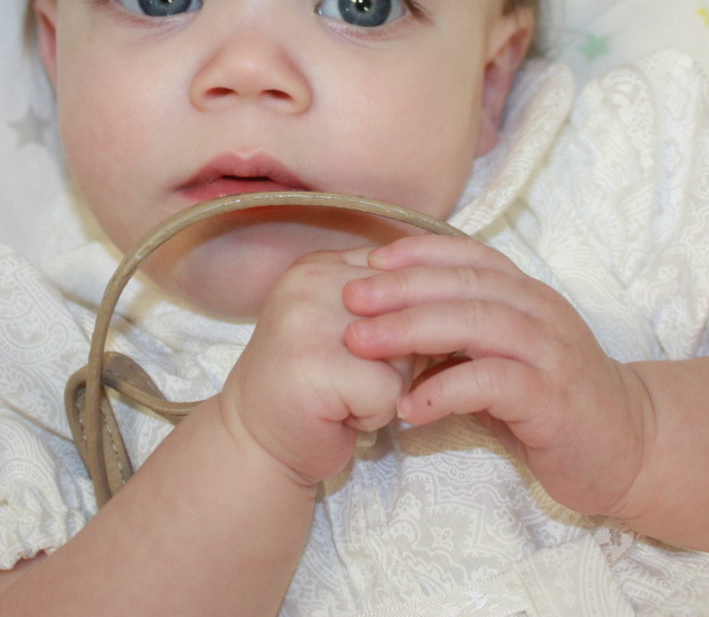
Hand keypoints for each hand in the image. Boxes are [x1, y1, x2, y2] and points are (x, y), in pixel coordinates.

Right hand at [216, 248, 410, 488]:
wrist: (255, 443)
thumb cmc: (314, 388)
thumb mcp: (346, 328)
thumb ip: (386, 304)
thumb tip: (453, 302)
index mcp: (321, 264)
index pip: (405, 277)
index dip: (403, 325)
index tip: (360, 351)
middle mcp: (312, 281)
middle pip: (411, 313)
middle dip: (398, 357)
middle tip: (349, 376)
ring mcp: (309, 320)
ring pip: (405, 351)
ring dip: (388, 386)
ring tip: (343, 393)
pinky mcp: (316, 365)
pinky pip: (391, 391)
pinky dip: (375, 414)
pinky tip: (338, 414)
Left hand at [340, 235, 651, 517]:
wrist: (628, 447)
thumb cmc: (551, 401)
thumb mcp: (503, 357)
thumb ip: (460, 337)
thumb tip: (388, 324)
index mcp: (527, 295)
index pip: (472, 255)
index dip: (419, 250)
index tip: (369, 259)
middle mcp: (541, 313)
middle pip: (467, 284)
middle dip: (402, 287)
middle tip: (350, 298)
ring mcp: (551, 353)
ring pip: (479, 323)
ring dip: (413, 329)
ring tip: (362, 343)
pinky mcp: (555, 400)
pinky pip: (495, 383)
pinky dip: (446, 390)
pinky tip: (408, 408)